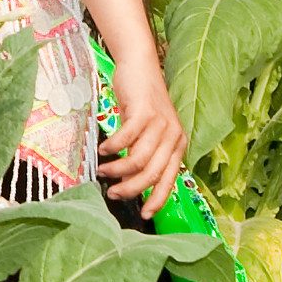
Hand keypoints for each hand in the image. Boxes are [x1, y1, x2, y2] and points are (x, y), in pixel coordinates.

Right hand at [100, 83, 187, 204]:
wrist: (139, 67)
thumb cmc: (141, 102)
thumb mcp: (149, 132)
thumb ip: (145, 154)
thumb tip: (130, 182)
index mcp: (178, 144)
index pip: (170, 180)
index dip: (157, 199)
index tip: (144, 214)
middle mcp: (173, 136)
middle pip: (151, 174)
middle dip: (130, 189)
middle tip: (113, 193)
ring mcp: (160, 124)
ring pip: (137, 160)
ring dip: (117, 170)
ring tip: (103, 171)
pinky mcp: (144, 112)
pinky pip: (125, 139)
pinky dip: (112, 148)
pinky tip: (103, 150)